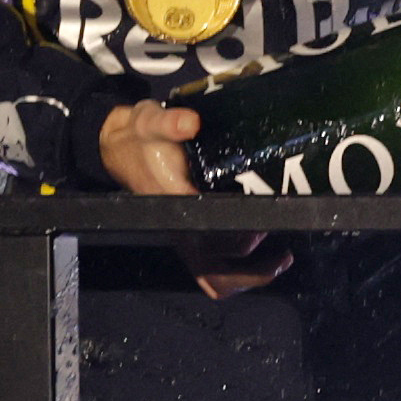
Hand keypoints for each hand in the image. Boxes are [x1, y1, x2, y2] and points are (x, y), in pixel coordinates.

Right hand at [99, 100, 292, 300]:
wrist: (120, 148)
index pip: (214, 235)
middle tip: (280, 242)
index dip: (244, 234)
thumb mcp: (149, 121)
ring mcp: (184, 238)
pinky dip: (235, 278)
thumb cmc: (140, 138)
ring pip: (215, 279)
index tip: (267, 219)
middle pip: (220, 268)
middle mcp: (180, 229)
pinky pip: (209, 275)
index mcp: (175, 205)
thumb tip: (192, 123)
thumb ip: (169, 121)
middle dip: (255, 262)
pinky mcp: (188, 238)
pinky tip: (260, 263)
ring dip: (249, 276)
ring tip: (279, 260)